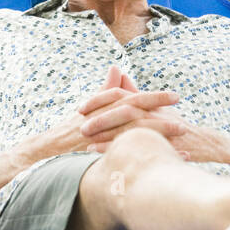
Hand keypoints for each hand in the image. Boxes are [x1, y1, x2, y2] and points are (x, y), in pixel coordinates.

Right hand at [19, 66, 180, 160]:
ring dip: (159, 136)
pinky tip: (167, 161)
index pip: (131, 99)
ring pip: (132, 135)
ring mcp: (100, 141)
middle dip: (162, 115)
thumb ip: (105, 90)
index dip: (154, 97)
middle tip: (184, 116)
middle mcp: (102, 123)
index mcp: (102, 109)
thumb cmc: (68, 130)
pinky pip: (128, 158)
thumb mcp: (88, 108)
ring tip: (181, 136)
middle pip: (135, 116)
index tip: (175, 96)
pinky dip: (149, 158)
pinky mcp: (98, 158)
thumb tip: (117, 68)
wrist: (44, 153)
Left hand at [77, 67, 229, 165]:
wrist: (208, 145)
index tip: (80, 108)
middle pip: (123, 107)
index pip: (120, 94)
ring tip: (86, 140)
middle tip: (79, 123)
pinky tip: (104, 157)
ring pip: (130, 126)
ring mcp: (160, 127)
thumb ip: (136, 93)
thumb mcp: (156, 109)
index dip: (99, 99)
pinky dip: (120, 150)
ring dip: (106, 133)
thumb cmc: (177, 128)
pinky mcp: (165, 144)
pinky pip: (140, 145)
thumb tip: (119, 76)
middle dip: (99, 115)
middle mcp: (154, 111)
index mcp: (149, 103)